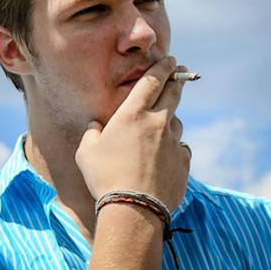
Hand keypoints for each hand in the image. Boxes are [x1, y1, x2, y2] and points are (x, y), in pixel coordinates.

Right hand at [75, 55, 189, 209]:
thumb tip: (95, 127)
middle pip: (173, 93)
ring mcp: (174, 142)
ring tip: (160, 130)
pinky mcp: (183, 161)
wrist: (133, 209)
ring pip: (176, 123)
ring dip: (170, 121)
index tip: (170, 60)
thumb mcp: (86, 152)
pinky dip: (173, 149)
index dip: (163, 67)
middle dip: (177, 79)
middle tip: (181, 72)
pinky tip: (163, 160)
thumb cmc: (104, 179)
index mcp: (133, 113)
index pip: (153, 80)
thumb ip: (92, 133)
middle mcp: (158, 122)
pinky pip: (180, 149)